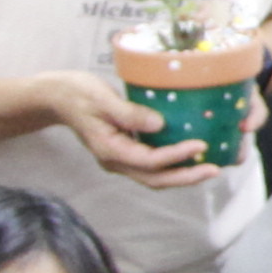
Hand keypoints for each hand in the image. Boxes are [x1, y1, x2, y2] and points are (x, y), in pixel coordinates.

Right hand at [44, 69, 218, 191]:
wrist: (57, 98)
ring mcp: (121, 159)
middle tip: (215, 169)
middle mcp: (116, 161)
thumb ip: (129, 113)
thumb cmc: (77, 93)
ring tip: (211, 166)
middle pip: (156, 178)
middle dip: (187, 176)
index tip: (200, 145)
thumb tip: (159, 124)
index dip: (176, 155)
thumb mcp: (101, 98)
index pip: (149, 161)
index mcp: (109, 150)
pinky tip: (192, 155)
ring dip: (183, 174)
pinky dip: (174, 163)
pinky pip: (154, 165)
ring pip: (156, 176)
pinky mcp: (127, 152)